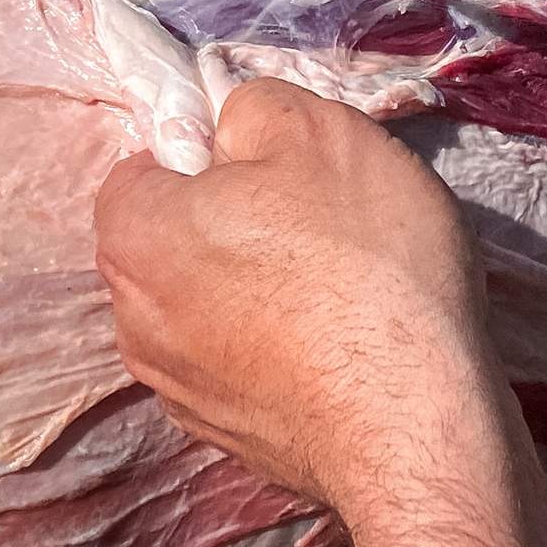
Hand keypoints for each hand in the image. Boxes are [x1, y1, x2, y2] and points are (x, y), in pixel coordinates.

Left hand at [94, 78, 546, 546]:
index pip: (144, 168)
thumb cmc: (361, 259)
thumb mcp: (318, 130)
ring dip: (260, 292)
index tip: (280, 168)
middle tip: (320, 220)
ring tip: (344, 288)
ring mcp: (181, 392)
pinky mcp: (232, 439)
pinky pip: (248, 368)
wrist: (413, 419)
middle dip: (234, 224)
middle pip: (177, 242)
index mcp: (136, 236)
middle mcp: (134, 321)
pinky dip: (284, 351)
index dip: (211, 154)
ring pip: (212, 309)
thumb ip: (253, 107)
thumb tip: (229, 127)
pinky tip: (346, 346)